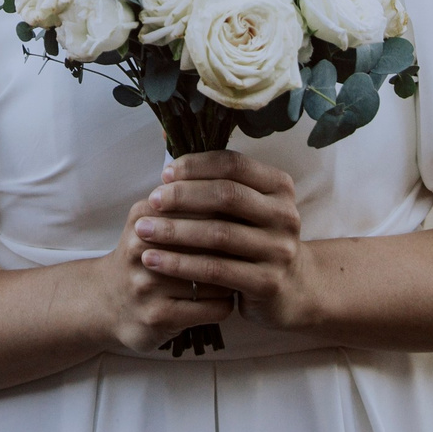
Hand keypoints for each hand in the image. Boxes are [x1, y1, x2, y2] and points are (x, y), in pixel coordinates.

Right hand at [94, 193, 236, 352]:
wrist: (105, 303)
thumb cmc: (143, 257)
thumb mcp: (151, 221)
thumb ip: (183, 202)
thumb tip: (234, 184)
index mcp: (144, 217)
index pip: (200, 206)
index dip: (230, 214)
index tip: (248, 220)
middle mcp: (142, 248)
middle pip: (209, 240)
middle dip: (235, 245)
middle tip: (252, 248)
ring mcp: (148, 285)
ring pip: (216, 276)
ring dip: (233, 277)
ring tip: (240, 274)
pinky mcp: (158, 316)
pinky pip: (212, 308)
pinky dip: (226, 303)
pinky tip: (225, 298)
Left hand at [132, 151, 312, 332]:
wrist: (290, 289)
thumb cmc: (252, 238)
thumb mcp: (245, 207)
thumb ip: (213, 180)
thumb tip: (165, 142)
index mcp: (279, 186)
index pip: (233, 164)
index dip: (196, 166)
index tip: (164, 175)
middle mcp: (285, 215)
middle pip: (227, 195)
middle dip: (183, 196)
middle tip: (151, 201)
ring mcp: (280, 250)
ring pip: (219, 234)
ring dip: (175, 231)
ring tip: (143, 230)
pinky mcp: (267, 283)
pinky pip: (216, 270)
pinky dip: (181, 264)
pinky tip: (155, 260)